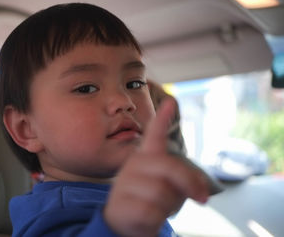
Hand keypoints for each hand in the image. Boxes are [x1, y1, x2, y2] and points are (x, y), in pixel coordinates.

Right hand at [104, 98, 209, 236]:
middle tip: (202, 199)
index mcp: (145, 157)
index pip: (153, 135)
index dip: (162, 119)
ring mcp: (125, 184)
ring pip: (162, 192)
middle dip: (188, 184)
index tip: (170, 102)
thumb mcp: (166, 186)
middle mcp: (134, 166)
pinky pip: (152, 212)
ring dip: (169, 207)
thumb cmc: (147, 198)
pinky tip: (148, 217)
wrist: (121, 221)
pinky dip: (157, 220)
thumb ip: (182, 179)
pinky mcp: (121, 205)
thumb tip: (200, 187)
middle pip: (169, 167)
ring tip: (159, 208)